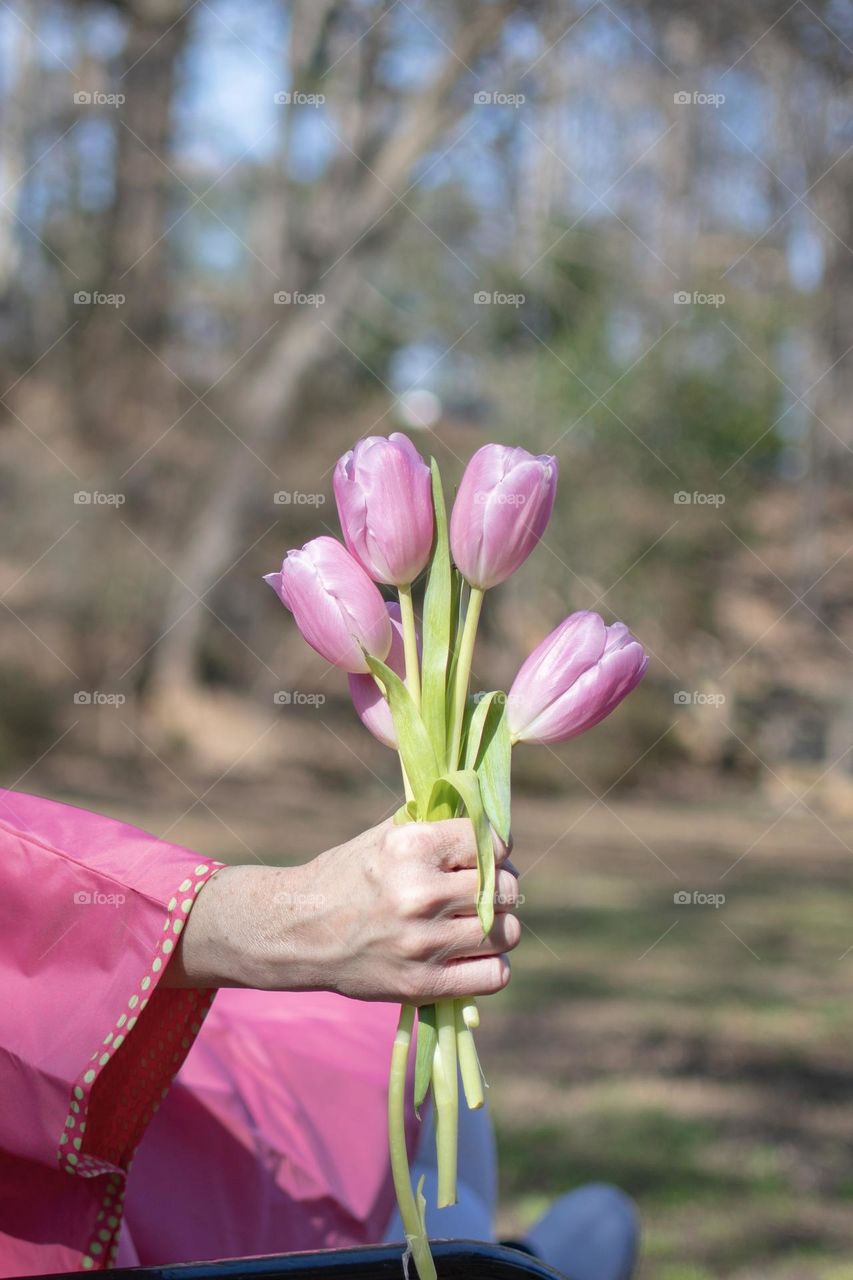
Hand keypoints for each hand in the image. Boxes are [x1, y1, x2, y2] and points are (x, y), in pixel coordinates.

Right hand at [166, 818, 520, 1002]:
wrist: (297, 932)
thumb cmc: (346, 876)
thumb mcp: (384, 836)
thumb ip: (435, 824)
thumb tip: (489, 816)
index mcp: (412, 847)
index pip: (492, 842)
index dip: (496, 847)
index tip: (486, 854)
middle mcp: (420, 894)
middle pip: (507, 888)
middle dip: (501, 887)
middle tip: (482, 890)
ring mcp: (423, 943)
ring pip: (506, 932)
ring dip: (499, 926)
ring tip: (477, 922)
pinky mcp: (423, 984)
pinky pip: (494, 975)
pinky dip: (493, 964)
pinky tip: (474, 953)